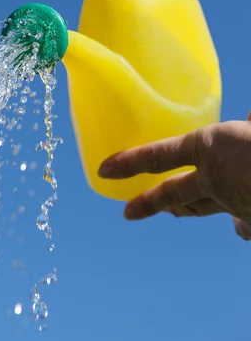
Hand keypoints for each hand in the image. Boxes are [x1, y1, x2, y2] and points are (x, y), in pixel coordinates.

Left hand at [98, 114, 250, 239]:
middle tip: (128, 213)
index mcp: (209, 147)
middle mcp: (213, 179)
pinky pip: (242, 224)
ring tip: (172, 213)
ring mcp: (232, 202)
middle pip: (171, 193)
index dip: (130, 162)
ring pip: (199, 207)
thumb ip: (249, 119)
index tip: (104, 171)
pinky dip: (239, 224)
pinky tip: (238, 227)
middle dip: (148, 202)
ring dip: (184, 209)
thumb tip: (249, 113)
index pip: (158, 155)